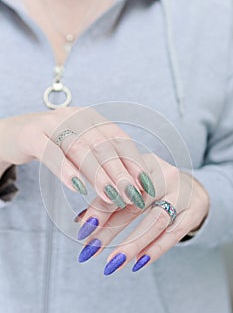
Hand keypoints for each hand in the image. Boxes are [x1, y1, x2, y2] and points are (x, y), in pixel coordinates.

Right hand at [0, 107, 154, 207]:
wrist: (15, 134)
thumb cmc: (55, 146)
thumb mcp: (80, 150)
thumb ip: (101, 162)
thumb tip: (129, 188)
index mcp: (92, 118)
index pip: (118, 138)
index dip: (134, 161)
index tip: (145, 185)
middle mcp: (75, 115)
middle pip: (102, 144)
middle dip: (120, 172)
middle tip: (131, 196)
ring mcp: (51, 122)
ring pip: (80, 148)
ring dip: (98, 175)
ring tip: (111, 197)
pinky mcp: (31, 134)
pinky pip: (50, 152)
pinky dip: (66, 170)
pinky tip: (78, 188)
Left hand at [77, 153, 208, 273]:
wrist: (191, 186)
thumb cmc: (153, 186)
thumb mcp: (133, 183)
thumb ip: (110, 198)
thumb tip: (80, 221)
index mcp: (144, 163)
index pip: (119, 185)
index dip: (100, 207)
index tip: (82, 228)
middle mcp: (165, 174)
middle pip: (135, 203)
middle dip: (110, 230)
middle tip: (89, 249)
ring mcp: (182, 193)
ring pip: (155, 221)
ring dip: (131, 244)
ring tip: (111, 264)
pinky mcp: (194, 211)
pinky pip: (174, 234)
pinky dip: (155, 250)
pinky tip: (138, 264)